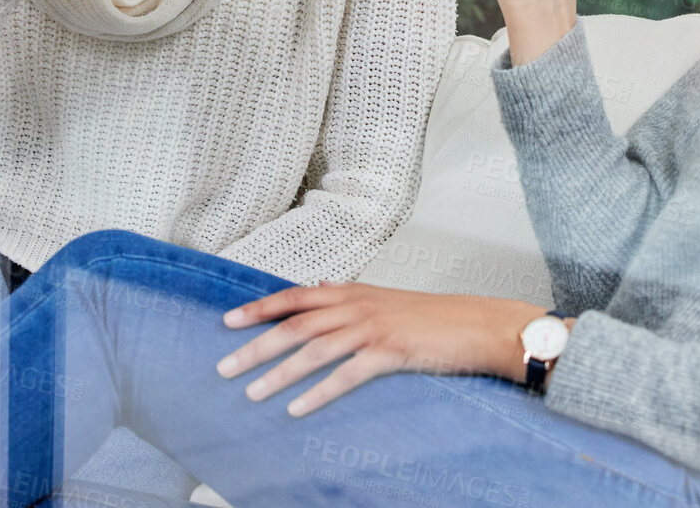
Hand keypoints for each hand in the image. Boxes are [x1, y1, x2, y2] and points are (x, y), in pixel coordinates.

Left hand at [216, 282, 547, 416]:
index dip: (260, 308)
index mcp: (353, 292)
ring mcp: (374, 328)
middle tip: (224, 366)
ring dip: (279, 373)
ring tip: (252, 393)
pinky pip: (346, 375)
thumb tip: (316, 297)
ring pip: (315, 350)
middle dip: (256, 346)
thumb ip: (349, 302)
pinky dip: (318, 393)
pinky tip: (297, 408)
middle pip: (296, 325)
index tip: (228, 321)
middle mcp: (358, 305)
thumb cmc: (430, 317)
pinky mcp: (391, 352)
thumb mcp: (384, 302)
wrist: (475, 323)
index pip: (296, 297)